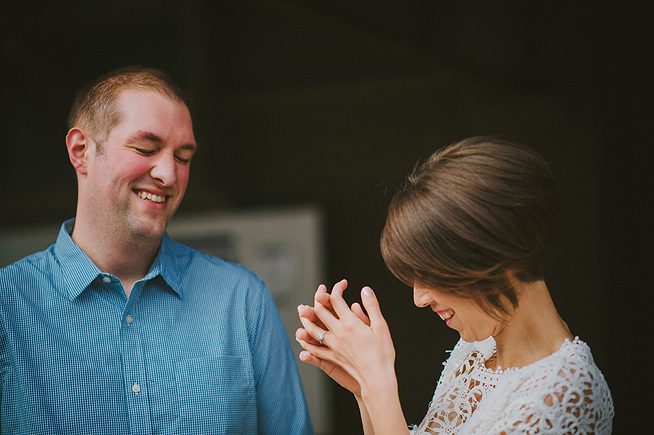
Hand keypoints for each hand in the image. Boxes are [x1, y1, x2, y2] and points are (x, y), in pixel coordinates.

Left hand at [297, 280, 395, 398]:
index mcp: (350, 323)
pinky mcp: (332, 357)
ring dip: (307, 318)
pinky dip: (307, 341)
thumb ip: (372, 306)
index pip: (337, 299)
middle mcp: (338, 332)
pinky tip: (304, 338)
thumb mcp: (381, 325)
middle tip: (321, 292)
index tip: (342, 284)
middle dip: (319, 299)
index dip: (337, 288)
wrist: (377, 377)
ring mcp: (333, 345)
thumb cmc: (382, 352)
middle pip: (320, 311)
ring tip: (304, 311)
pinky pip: (315, 348)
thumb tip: (365, 289)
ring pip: (313, 329)